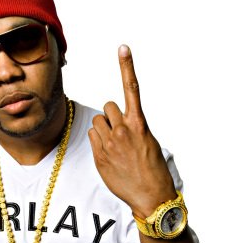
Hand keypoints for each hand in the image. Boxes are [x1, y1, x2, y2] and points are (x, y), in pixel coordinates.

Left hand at [88, 45, 176, 217]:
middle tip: (119, 132)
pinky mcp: (99, 156)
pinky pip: (92, 137)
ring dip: (102, 129)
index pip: (131, 89)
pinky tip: (108, 154)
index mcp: (139, 124)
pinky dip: (97, 141)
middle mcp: (123, 130)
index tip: (123, 47)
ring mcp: (109, 143)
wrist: (149, 194)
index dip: (127, 66)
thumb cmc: (152, 169)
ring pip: (96, 122)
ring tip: (114, 145)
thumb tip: (115, 122)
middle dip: (110, 116)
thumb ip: (132, 127)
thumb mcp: (148, 142)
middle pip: (107, 107)